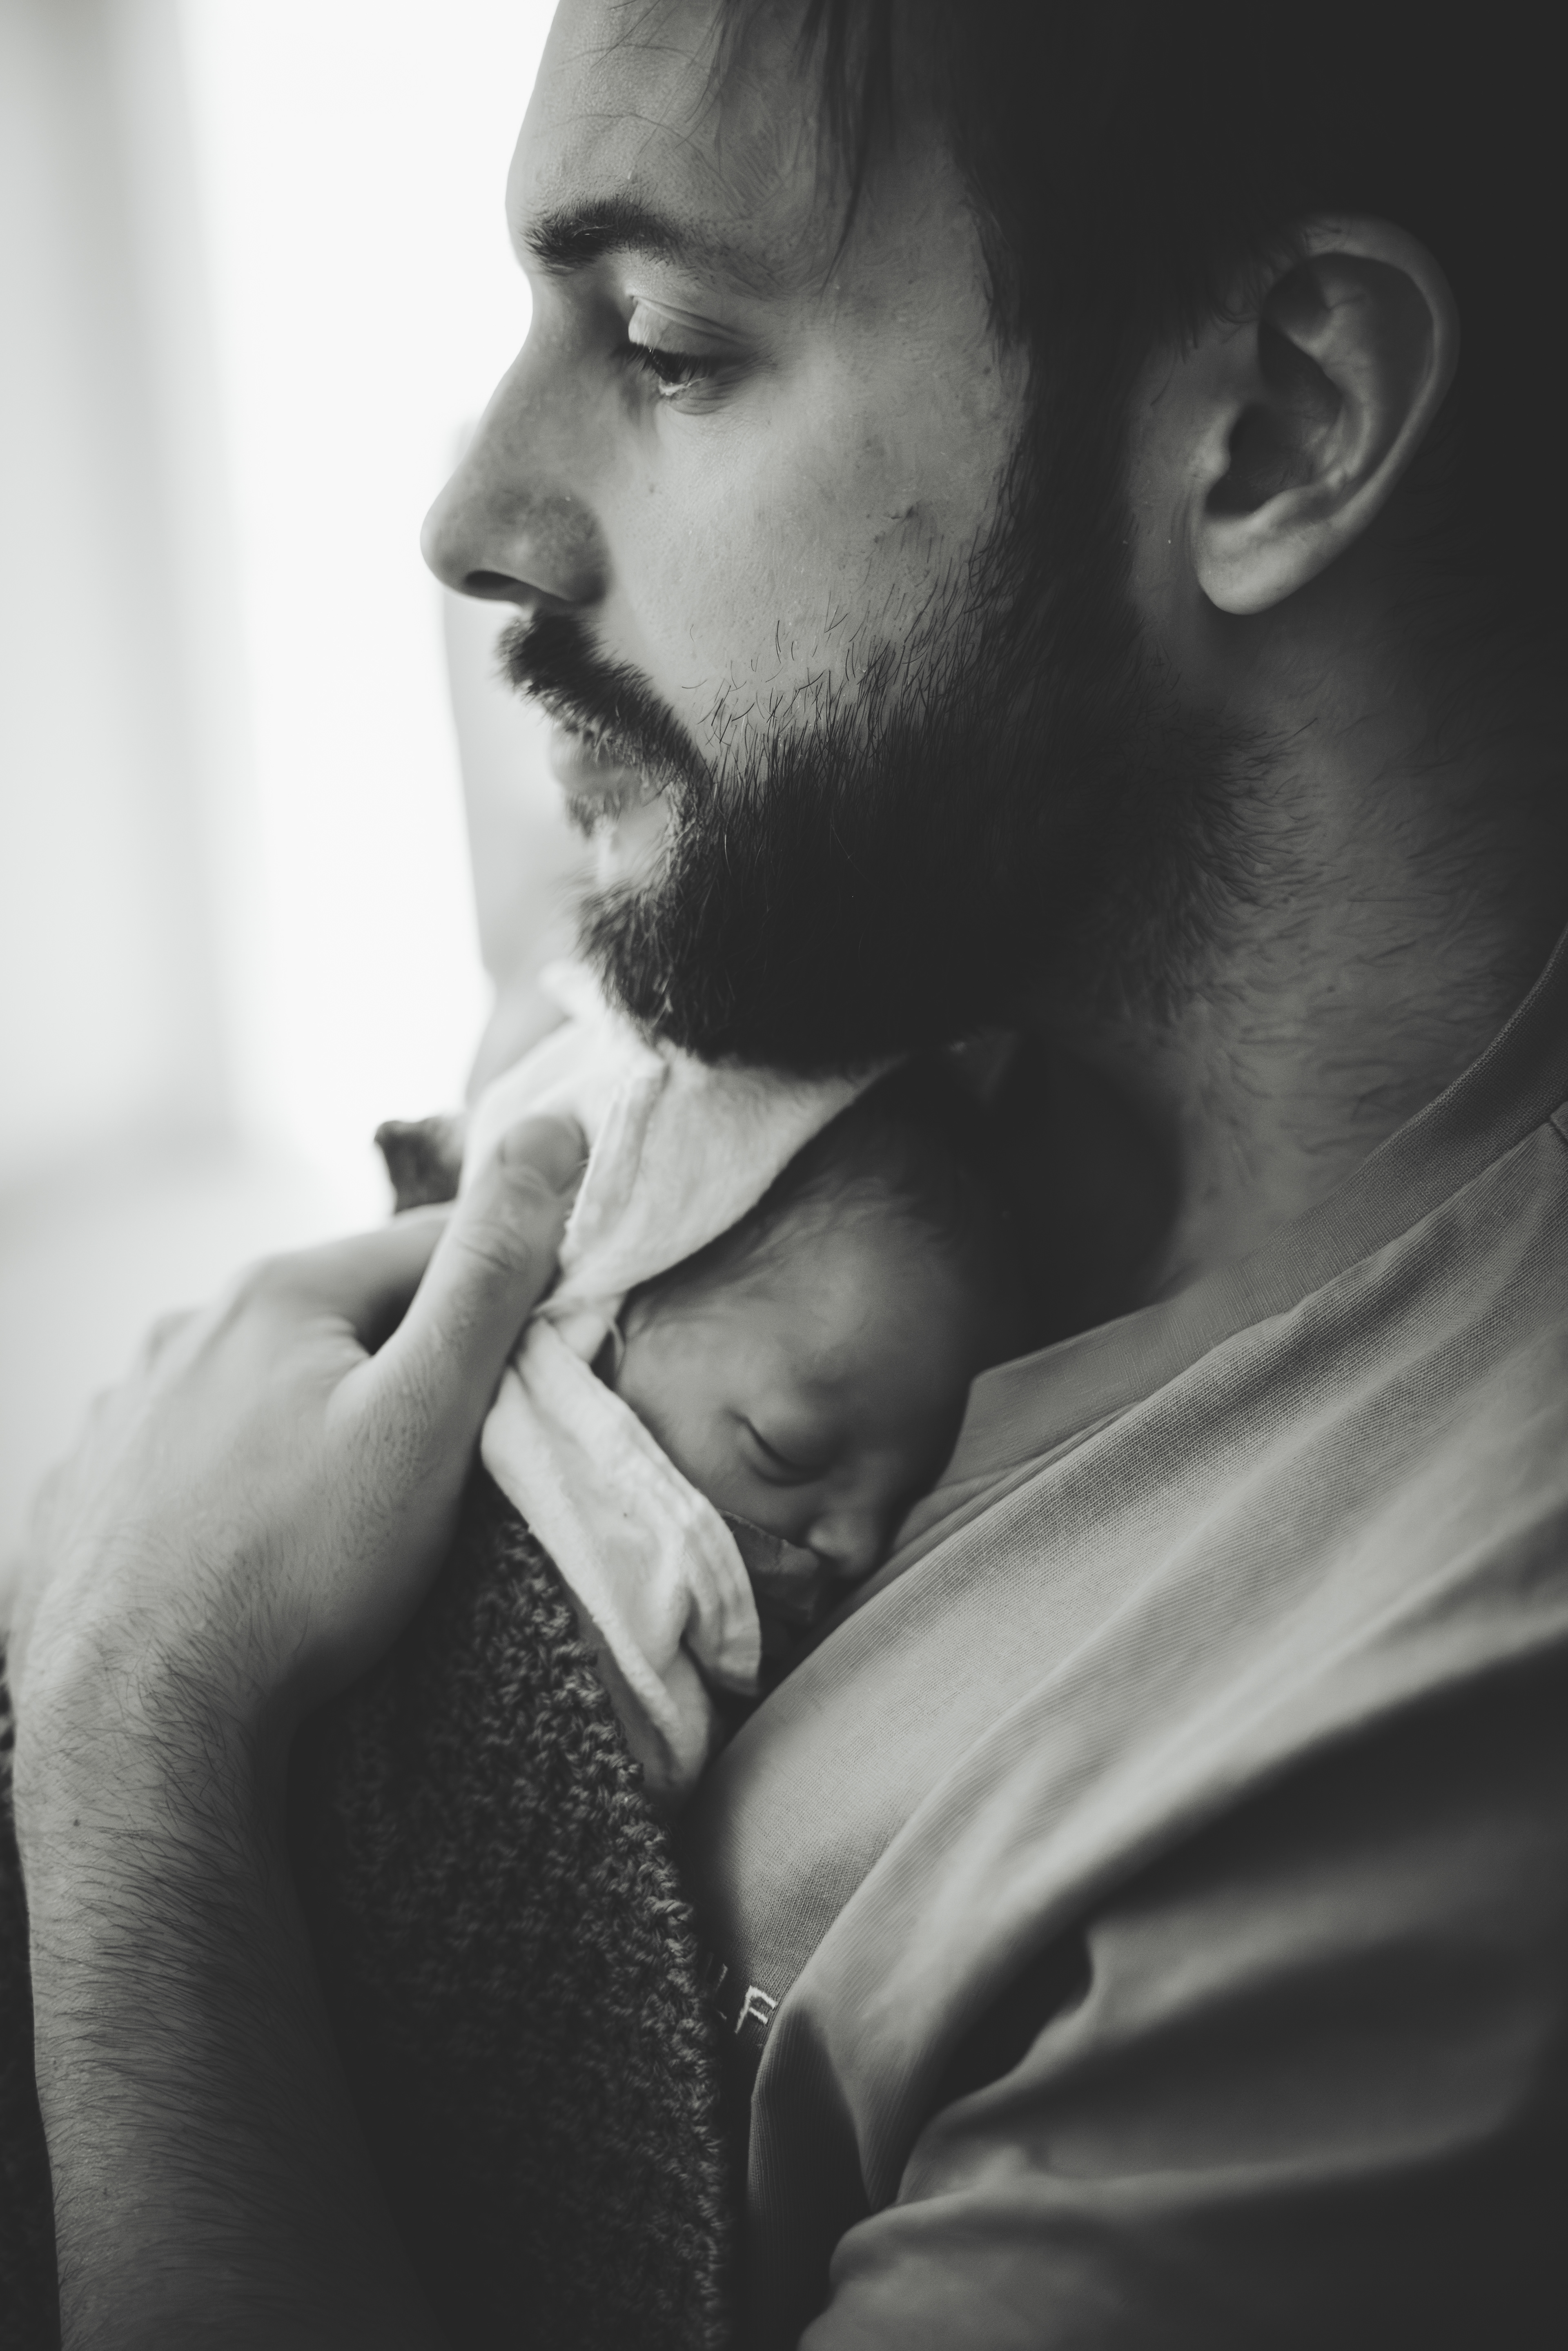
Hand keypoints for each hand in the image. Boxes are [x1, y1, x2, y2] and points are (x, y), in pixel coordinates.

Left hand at [6, 1113, 582, 1760]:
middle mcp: (186, 1330)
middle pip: (344, 1319)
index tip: (541, 1366)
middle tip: (452, 1461)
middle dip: (406, 1366)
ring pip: (264, 1385)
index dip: (505, 1297)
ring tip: (351, 1512)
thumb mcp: (425, 1414)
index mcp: (278, 1293)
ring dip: (317, 1418)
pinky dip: (241, 1477)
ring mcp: (126, 1409)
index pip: (431, 1248)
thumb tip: (553, 1130)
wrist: (138, 1715)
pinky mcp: (92, 1487)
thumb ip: (490, 1274)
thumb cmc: (300, 1569)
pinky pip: (195, 1454)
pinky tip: (260, 1539)